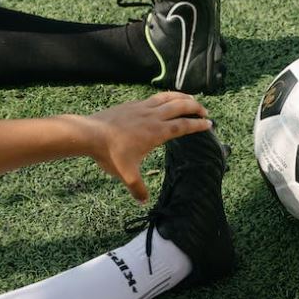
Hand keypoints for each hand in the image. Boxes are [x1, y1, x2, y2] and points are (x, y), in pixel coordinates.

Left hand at [78, 93, 211, 202]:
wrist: (89, 133)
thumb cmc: (110, 154)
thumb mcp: (126, 174)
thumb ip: (138, 188)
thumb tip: (143, 201)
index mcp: (156, 132)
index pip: (183, 126)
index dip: (197, 125)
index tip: (209, 124)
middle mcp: (152, 117)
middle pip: (180, 106)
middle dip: (195, 107)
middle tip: (205, 112)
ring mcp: (141, 108)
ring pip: (167, 97)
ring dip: (181, 97)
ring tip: (190, 99)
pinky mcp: (131, 104)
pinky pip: (154, 97)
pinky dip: (165, 97)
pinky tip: (164, 101)